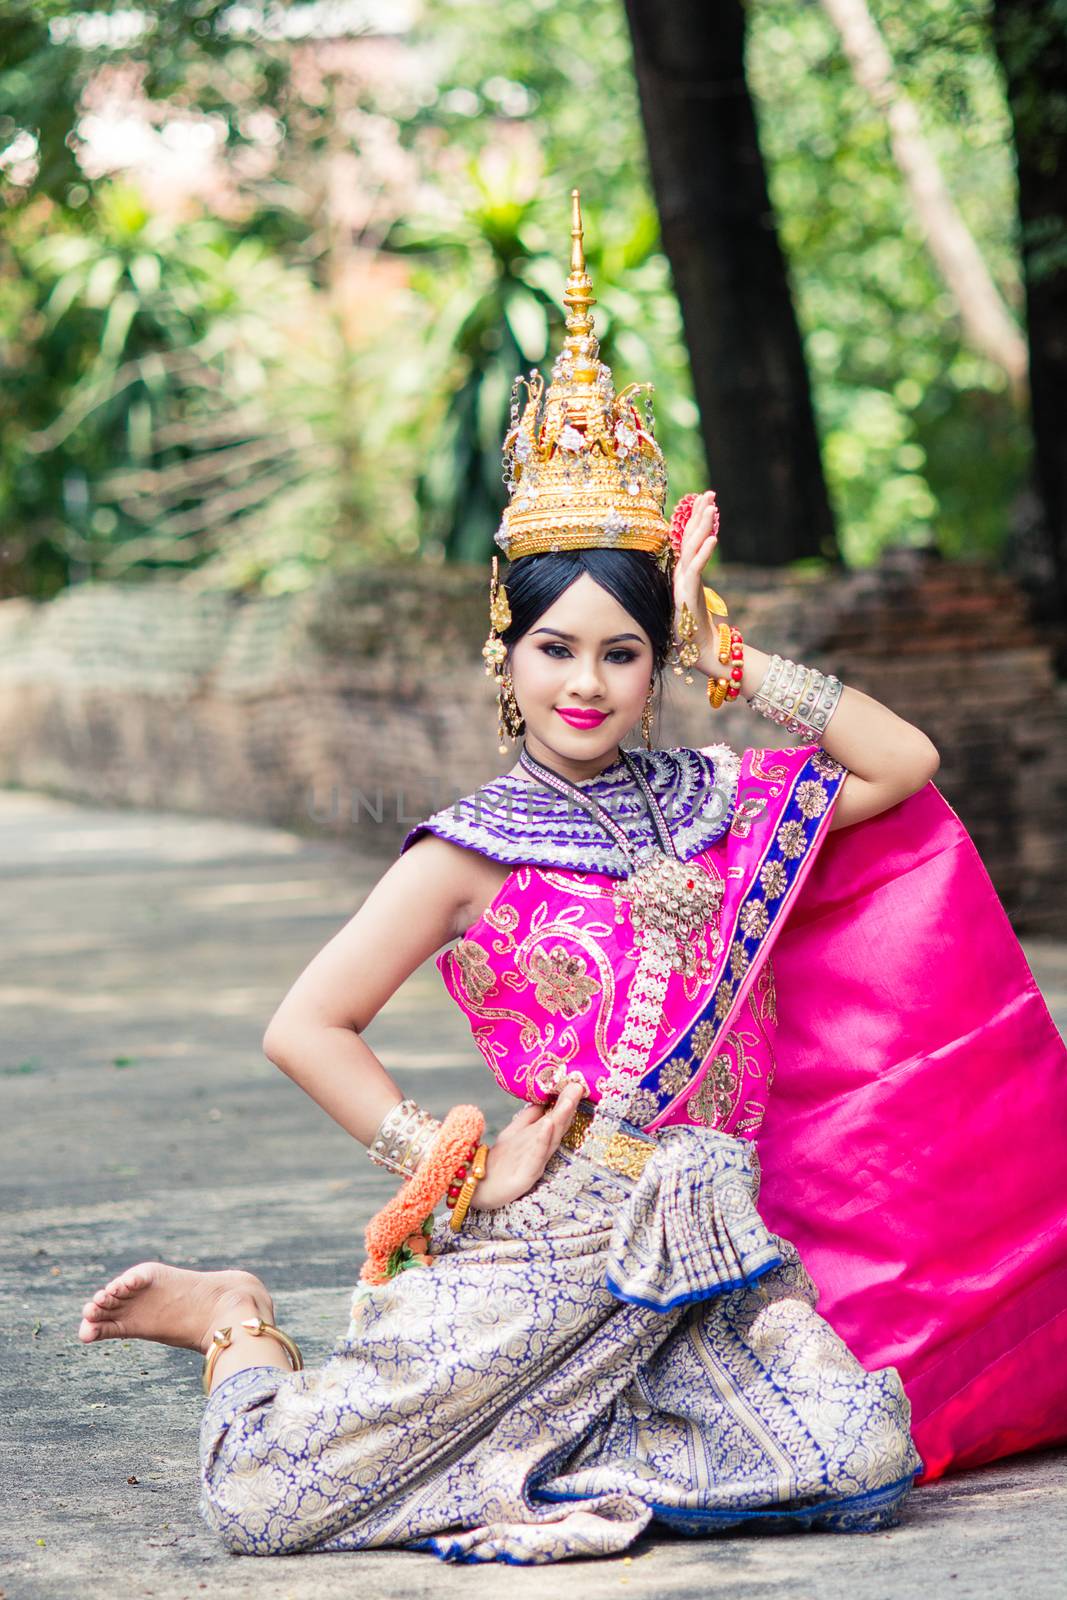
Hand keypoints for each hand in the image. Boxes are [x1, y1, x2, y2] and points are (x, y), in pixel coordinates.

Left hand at [470, 1079, 585, 1209]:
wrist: (479, 1186)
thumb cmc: (501, 1161)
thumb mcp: (515, 1132)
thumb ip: (530, 1116)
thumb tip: (544, 1098)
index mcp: (539, 1138)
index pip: (556, 1116)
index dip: (566, 1100)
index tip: (576, 1081)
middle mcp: (541, 1149)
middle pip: (557, 1125)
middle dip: (568, 1106)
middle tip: (579, 1086)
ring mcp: (535, 1162)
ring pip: (551, 1138)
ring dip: (560, 1119)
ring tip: (568, 1101)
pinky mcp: (526, 1175)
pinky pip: (536, 1156)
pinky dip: (543, 1140)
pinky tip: (548, 1124)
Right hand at [672, 490, 722, 677]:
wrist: (698, 651)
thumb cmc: (696, 629)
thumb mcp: (695, 597)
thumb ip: (695, 579)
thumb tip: (699, 564)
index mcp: (684, 574)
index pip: (689, 540)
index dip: (695, 519)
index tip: (704, 500)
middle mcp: (681, 575)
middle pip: (689, 539)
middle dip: (699, 515)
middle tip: (709, 494)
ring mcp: (683, 584)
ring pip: (691, 549)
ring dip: (701, 527)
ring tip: (711, 507)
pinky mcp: (687, 595)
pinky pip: (697, 569)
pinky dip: (704, 553)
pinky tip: (712, 538)